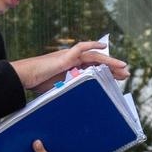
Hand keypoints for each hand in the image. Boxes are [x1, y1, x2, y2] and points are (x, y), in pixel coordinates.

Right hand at [10, 40, 129, 91]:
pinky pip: (81, 48)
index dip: (107, 73)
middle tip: (126, 74)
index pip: (94, 70)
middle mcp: (73, 61)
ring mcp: (70, 57)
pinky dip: (92, 45)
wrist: (25, 77)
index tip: (118, 79)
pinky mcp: (66, 56)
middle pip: (98, 63)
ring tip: (123, 67)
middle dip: (113, 68)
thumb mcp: (59, 90)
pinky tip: (103, 47)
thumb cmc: (38, 84)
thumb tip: (81, 105)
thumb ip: (70, 91)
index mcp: (72, 68)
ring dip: (109, 61)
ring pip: (94, 57)